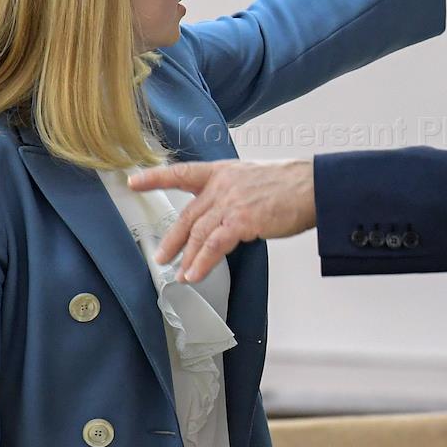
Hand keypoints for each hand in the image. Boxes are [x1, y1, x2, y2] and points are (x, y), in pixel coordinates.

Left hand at [127, 159, 316, 282]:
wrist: (313, 187)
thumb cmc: (291, 185)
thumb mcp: (254, 178)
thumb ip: (234, 193)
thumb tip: (225, 216)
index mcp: (223, 171)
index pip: (183, 173)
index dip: (156, 178)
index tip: (134, 182)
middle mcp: (222, 185)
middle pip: (188, 215)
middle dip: (172, 239)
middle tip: (161, 256)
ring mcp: (231, 202)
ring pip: (199, 233)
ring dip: (187, 257)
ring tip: (181, 274)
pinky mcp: (242, 220)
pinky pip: (215, 245)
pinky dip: (203, 262)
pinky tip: (195, 274)